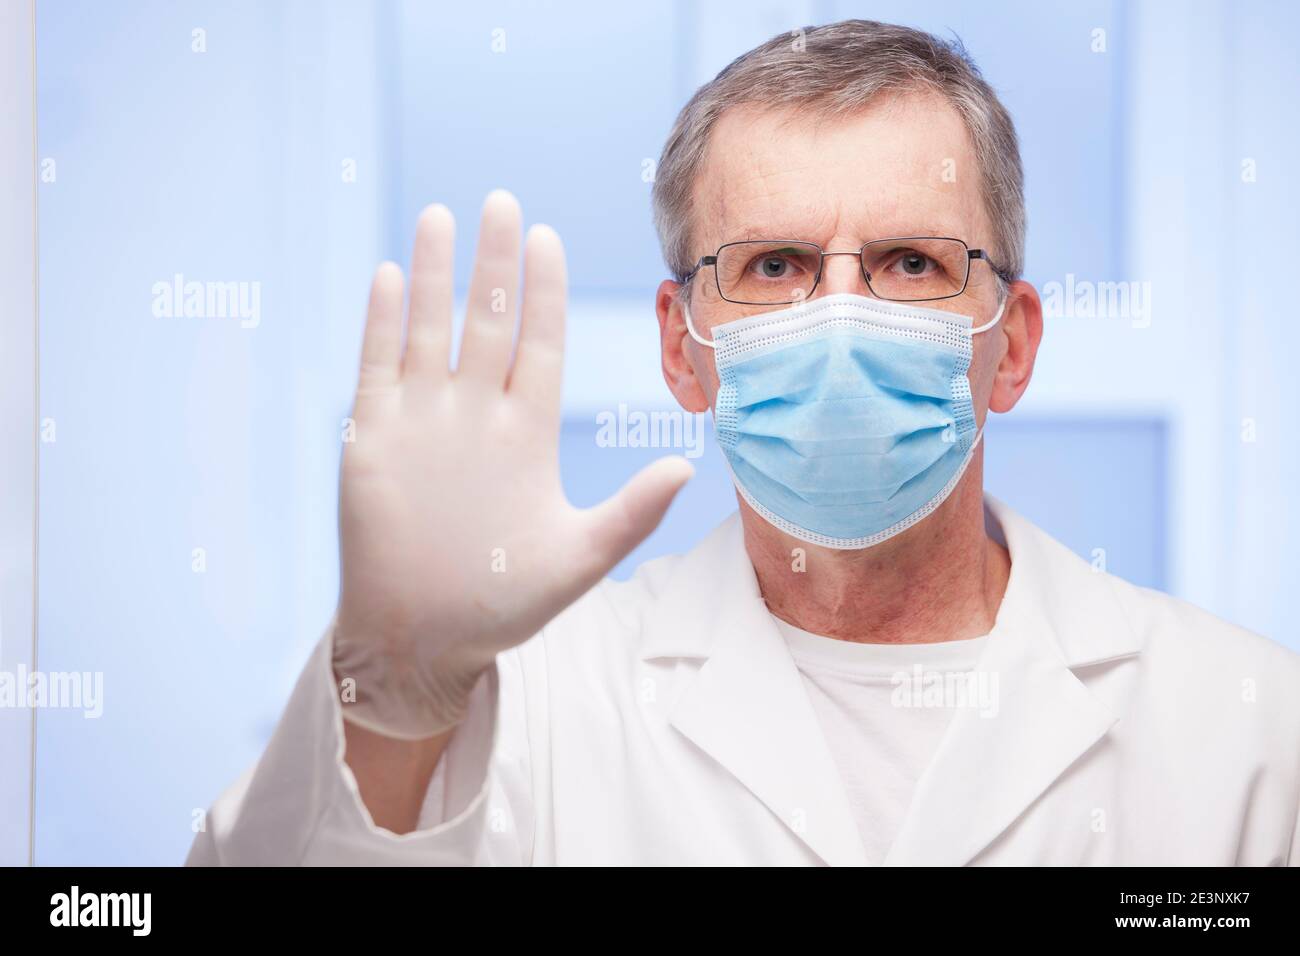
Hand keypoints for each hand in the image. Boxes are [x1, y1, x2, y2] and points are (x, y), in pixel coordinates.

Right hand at [332, 190, 692, 738]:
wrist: (424, 639)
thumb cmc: (504, 605)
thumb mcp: (580, 560)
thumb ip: (631, 513)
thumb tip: (684, 464)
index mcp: (526, 433)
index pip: (539, 343)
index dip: (545, 291)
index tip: (548, 238)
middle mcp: (475, 415)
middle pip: (488, 321)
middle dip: (494, 262)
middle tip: (501, 200)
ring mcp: (422, 422)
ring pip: (429, 329)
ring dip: (434, 275)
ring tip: (442, 216)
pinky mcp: (372, 438)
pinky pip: (377, 367)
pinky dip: (382, 323)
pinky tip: (390, 273)